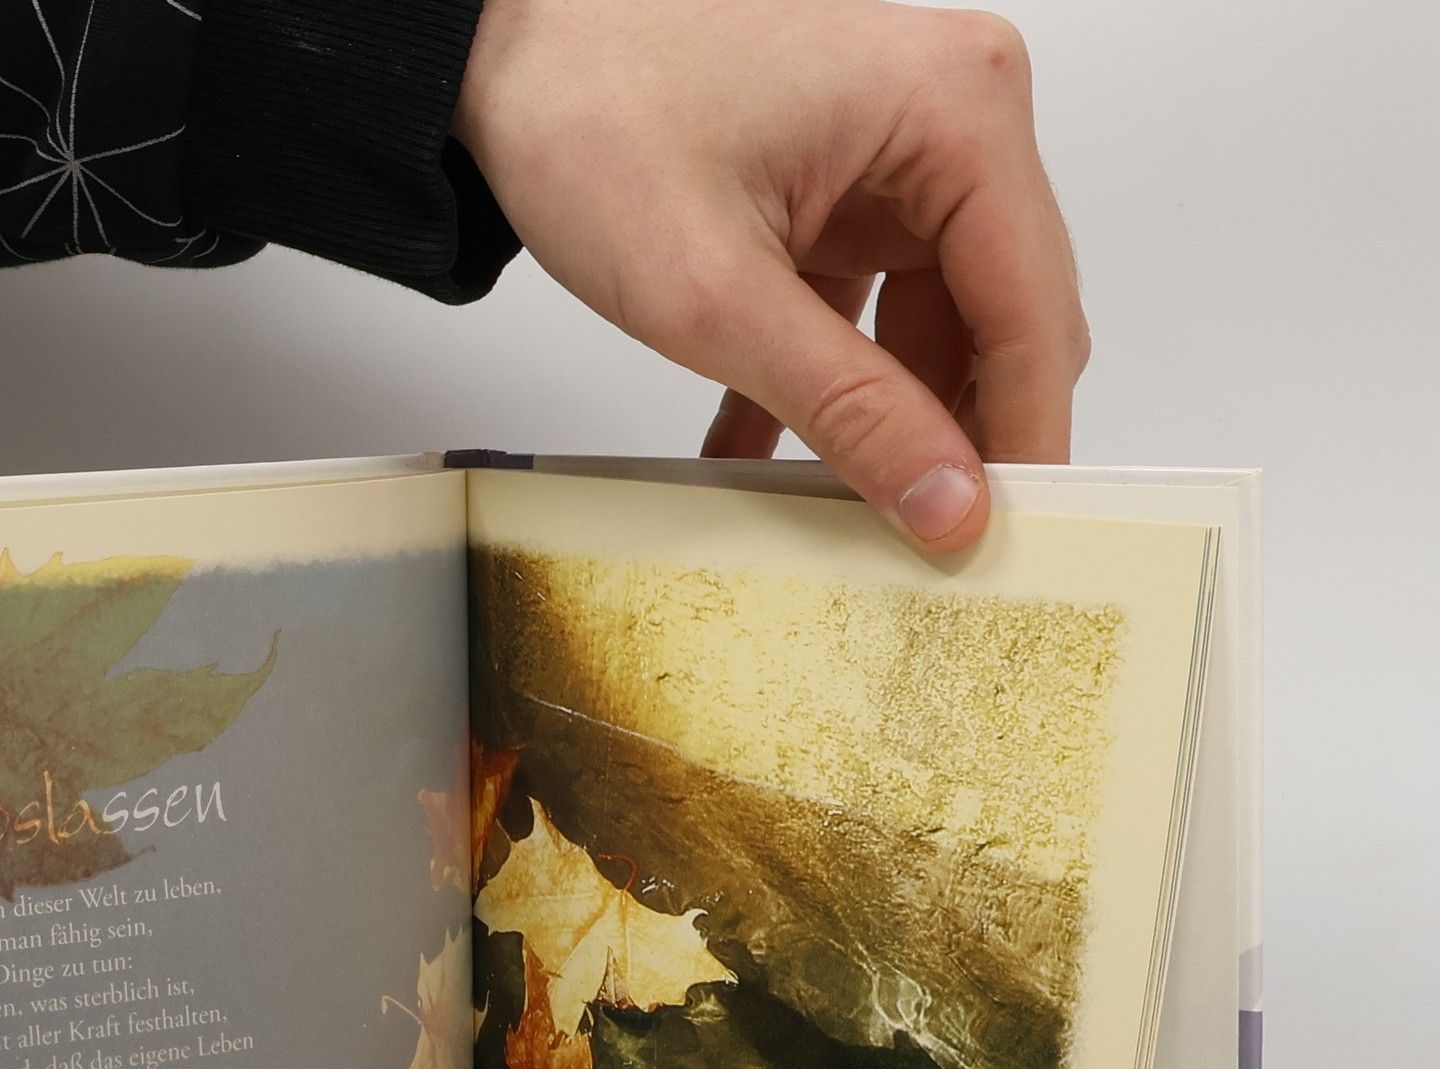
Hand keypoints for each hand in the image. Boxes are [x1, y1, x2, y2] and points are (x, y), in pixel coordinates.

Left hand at [452, 0, 1088, 549]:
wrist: (503, 57)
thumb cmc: (590, 113)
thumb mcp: (719, 297)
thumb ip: (848, 410)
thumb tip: (947, 500)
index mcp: (955, 110)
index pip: (1032, 313)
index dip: (1023, 441)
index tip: (1001, 540)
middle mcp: (949, 119)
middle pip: (1001, 324)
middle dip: (958, 437)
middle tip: (922, 543)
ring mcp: (899, 157)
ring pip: (937, 333)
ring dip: (885, 424)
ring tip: (838, 510)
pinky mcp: (847, 193)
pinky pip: (872, 319)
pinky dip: (830, 390)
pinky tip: (770, 456)